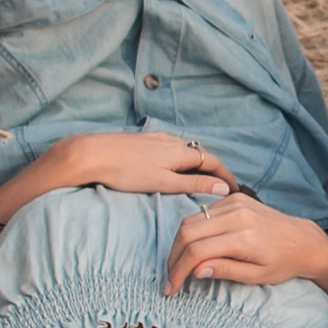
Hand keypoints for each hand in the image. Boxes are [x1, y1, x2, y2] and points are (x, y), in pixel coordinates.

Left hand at [46, 132, 235, 197]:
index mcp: (180, 152)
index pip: (213, 162)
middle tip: (221, 186)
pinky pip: (171, 148)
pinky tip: (173, 167)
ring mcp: (156, 138)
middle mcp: (171, 140)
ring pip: (185, 150)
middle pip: (201, 154)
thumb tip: (222, 188)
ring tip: (200, 179)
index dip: (226, 175)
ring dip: (197, 163)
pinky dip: (181, 159)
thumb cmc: (126, 172)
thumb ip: (193, 185)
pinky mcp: (142, 139)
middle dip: (214, 169)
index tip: (235, 189)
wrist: (91, 154)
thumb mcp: (164, 183)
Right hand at [164, 194, 327, 308]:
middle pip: (187, 232)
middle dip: (173, 257)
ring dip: (179, 244)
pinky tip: (195, 247)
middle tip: (171, 278)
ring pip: (190, 220)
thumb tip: (195, 271)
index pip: (197, 251)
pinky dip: (193, 230)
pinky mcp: (235, 197)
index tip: (171, 289)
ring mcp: (235, 202)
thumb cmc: (282, 263)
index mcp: (244, 238)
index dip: (178, 271)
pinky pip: (202, 212)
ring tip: (179, 265)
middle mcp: (237, 215)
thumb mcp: (256, 276)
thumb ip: (225, 271)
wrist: (303, 240)